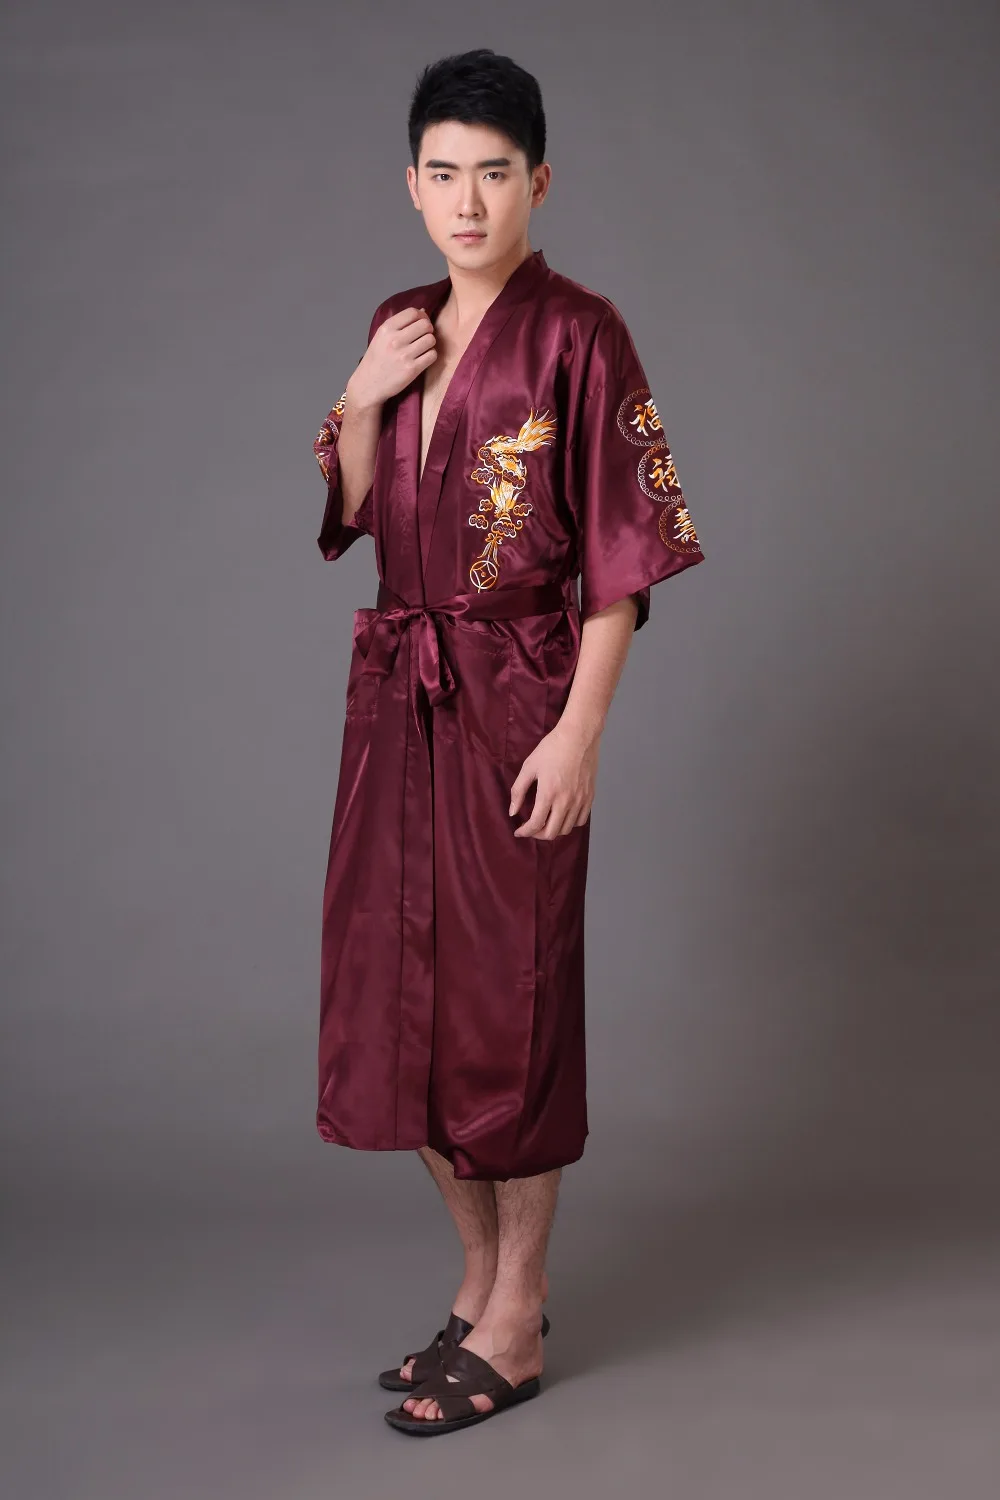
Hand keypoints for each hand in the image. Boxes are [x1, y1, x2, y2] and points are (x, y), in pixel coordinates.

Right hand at [345, 307, 436, 410]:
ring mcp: (404, 355)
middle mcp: (395, 340)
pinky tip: (423, 358)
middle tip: (423, 337)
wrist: (368, 385)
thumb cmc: (376, 360)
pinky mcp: (412, 370)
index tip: (420, 323)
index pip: (413, 313)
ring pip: (431, 340)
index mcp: (386, 329)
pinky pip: (432, 355)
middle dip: (428, 329)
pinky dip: (430, 356)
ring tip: (422, 348)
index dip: (421, 316)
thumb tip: (423, 311)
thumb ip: (400, 324)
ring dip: (430, 343)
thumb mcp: (381, 336)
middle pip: (425, 325)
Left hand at [508, 721, 599, 838]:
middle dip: (538, 834)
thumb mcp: (529, 767)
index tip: (519, 831)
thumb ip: (518, 791)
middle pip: (552, 832)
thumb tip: (513, 812)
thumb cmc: (552, 749)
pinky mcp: (590, 797)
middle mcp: (566, 801)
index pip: (535, 824)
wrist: (578, 736)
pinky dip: (570, 823)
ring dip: (554, 830)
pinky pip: (581, 820)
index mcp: (548, 794)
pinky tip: (562, 816)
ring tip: (546, 822)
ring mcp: (580, 800)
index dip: (525, 832)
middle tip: (531, 828)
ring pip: (567, 829)